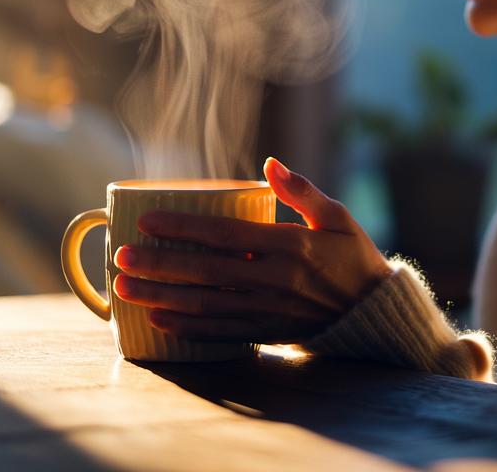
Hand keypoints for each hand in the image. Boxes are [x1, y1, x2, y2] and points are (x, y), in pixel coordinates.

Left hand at [110, 157, 393, 343]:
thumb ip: (302, 190)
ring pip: (206, 305)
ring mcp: (269, 311)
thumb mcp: (338, 216)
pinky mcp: (267, 333)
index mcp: (292, 247)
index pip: (226, 236)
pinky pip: (220, 332)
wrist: (375, 311)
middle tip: (121, 257)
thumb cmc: (353, 256)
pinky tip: (157, 319)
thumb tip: (269, 163)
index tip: (148, 221)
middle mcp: (276, 282)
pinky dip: (187, 327)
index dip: (184, 228)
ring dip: (161, 297)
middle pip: (206, 272)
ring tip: (125, 288)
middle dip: (160, 265)